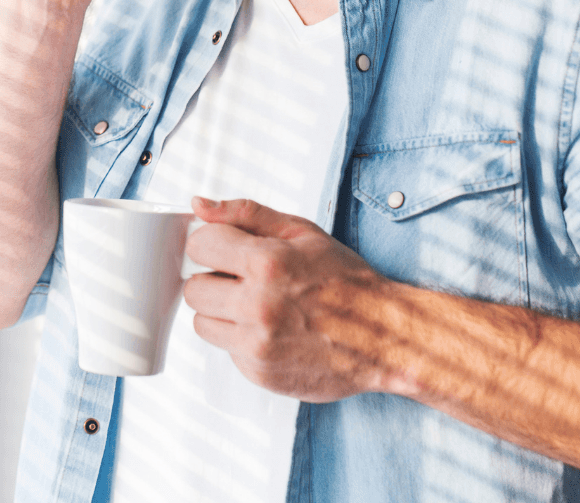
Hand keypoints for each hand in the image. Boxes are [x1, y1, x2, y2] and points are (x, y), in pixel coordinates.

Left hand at [183, 196, 390, 401]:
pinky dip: (241, 338)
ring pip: (202, 322)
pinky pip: (225, 349)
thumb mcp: (300, 231)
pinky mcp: (260, 373)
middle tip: (244, 279)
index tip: (227, 248)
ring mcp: (258, 345)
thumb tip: (199, 205)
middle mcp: (258, 306)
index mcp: (267, 263)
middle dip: (214, 279)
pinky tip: (271, 330)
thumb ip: (244, 213)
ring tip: (257, 305)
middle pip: (194, 287)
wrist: (385, 338)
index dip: (212, 243)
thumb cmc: (343, 280)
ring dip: (221, 312)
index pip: (199, 245)